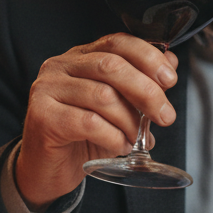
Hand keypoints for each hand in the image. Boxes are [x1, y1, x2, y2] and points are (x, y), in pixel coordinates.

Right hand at [12, 34, 178, 209]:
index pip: (117, 42)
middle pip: (111, 66)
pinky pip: (89, 123)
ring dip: (130, 121)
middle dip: (146, 91)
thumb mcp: (117, 108)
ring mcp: (47, 90)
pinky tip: (119, 146)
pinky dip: (113, 137)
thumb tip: (170, 63)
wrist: (47, 170)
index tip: (169, 79)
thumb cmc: (82, 136)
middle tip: (165, 116)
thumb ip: (140, 84)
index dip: (148, 57)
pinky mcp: (43, 117)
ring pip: (103, 96)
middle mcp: (60, 66)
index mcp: (79, 57)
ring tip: (136, 138)